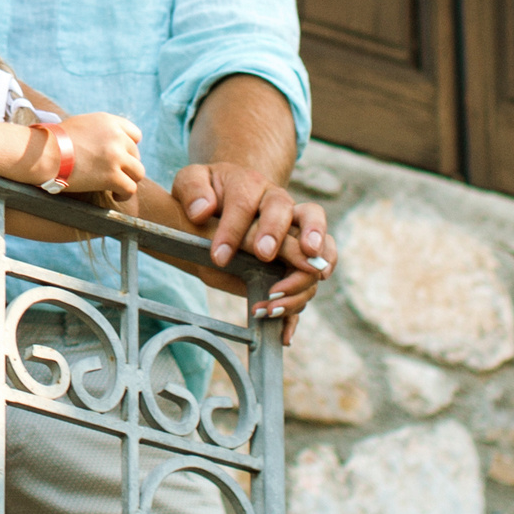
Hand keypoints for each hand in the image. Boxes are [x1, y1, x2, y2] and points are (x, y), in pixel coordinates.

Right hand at [40, 108, 144, 199]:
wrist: (44, 153)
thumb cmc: (55, 141)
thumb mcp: (82, 124)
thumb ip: (99, 131)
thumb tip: (105, 143)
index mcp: (109, 122)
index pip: (135, 135)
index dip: (129, 147)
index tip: (121, 157)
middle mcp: (117, 137)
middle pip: (135, 154)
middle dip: (126, 165)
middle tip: (115, 174)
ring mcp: (116, 156)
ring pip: (138, 172)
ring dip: (129, 180)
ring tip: (118, 187)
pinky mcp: (111, 176)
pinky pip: (130, 188)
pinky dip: (124, 194)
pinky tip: (115, 195)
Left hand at [170, 160, 334, 321]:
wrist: (219, 207)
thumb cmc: (207, 193)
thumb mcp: (193, 180)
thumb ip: (193, 188)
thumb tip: (202, 210)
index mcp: (257, 187)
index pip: (251, 204)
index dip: (235, 230)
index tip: (219, 256)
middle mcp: (285, 209)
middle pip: (310, 216)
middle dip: (292, 238)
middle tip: (266, 256)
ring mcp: (296, 238)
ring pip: (321, 254)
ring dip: (302, 278)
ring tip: (273, 297)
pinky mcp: (294, 266)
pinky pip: (308, 288)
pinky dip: (298, 310)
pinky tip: (283, 333)